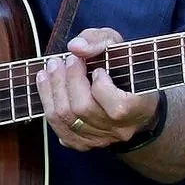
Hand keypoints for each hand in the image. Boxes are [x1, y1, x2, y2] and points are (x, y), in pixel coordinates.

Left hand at [36, 28, 157, 150]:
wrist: (129, 98)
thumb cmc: (125, 68)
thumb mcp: (118, 46)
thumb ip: (99, 41)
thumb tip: (75, 47)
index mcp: (140, 108)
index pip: (118, 107)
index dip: (102, 86)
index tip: (98, 69)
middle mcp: (120, 130)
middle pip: (84, 109)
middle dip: (68, 80)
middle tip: (62, 60)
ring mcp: (101, 140)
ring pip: (67, 119)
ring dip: (53, 89)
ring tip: (51, 67)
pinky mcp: (83, 143)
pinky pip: (59, 128)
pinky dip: (47, 102)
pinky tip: (45, 82)